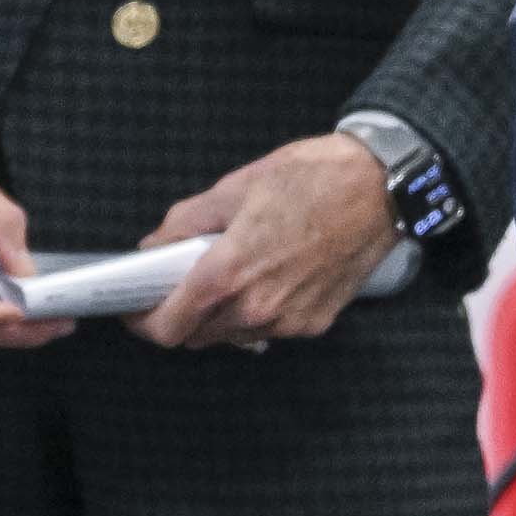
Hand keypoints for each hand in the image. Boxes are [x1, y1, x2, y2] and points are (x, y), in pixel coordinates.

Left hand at [126, 134, 397, 349]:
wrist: (379, 188)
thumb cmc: (310, 179)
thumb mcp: (234, 188)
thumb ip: (185, 222)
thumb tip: (155, 244)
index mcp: (228, 273)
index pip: (168, 327)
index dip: (143, 323)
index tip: (136, 309)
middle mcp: (256, 308)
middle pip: (195, 336)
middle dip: (180, 314)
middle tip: (181, 280)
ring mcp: (288, 321)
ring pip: (231, 336)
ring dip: (219, 315)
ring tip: (230, 272)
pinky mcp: (314, 324)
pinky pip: (268, 330)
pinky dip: (256, 312)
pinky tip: (267, 277)